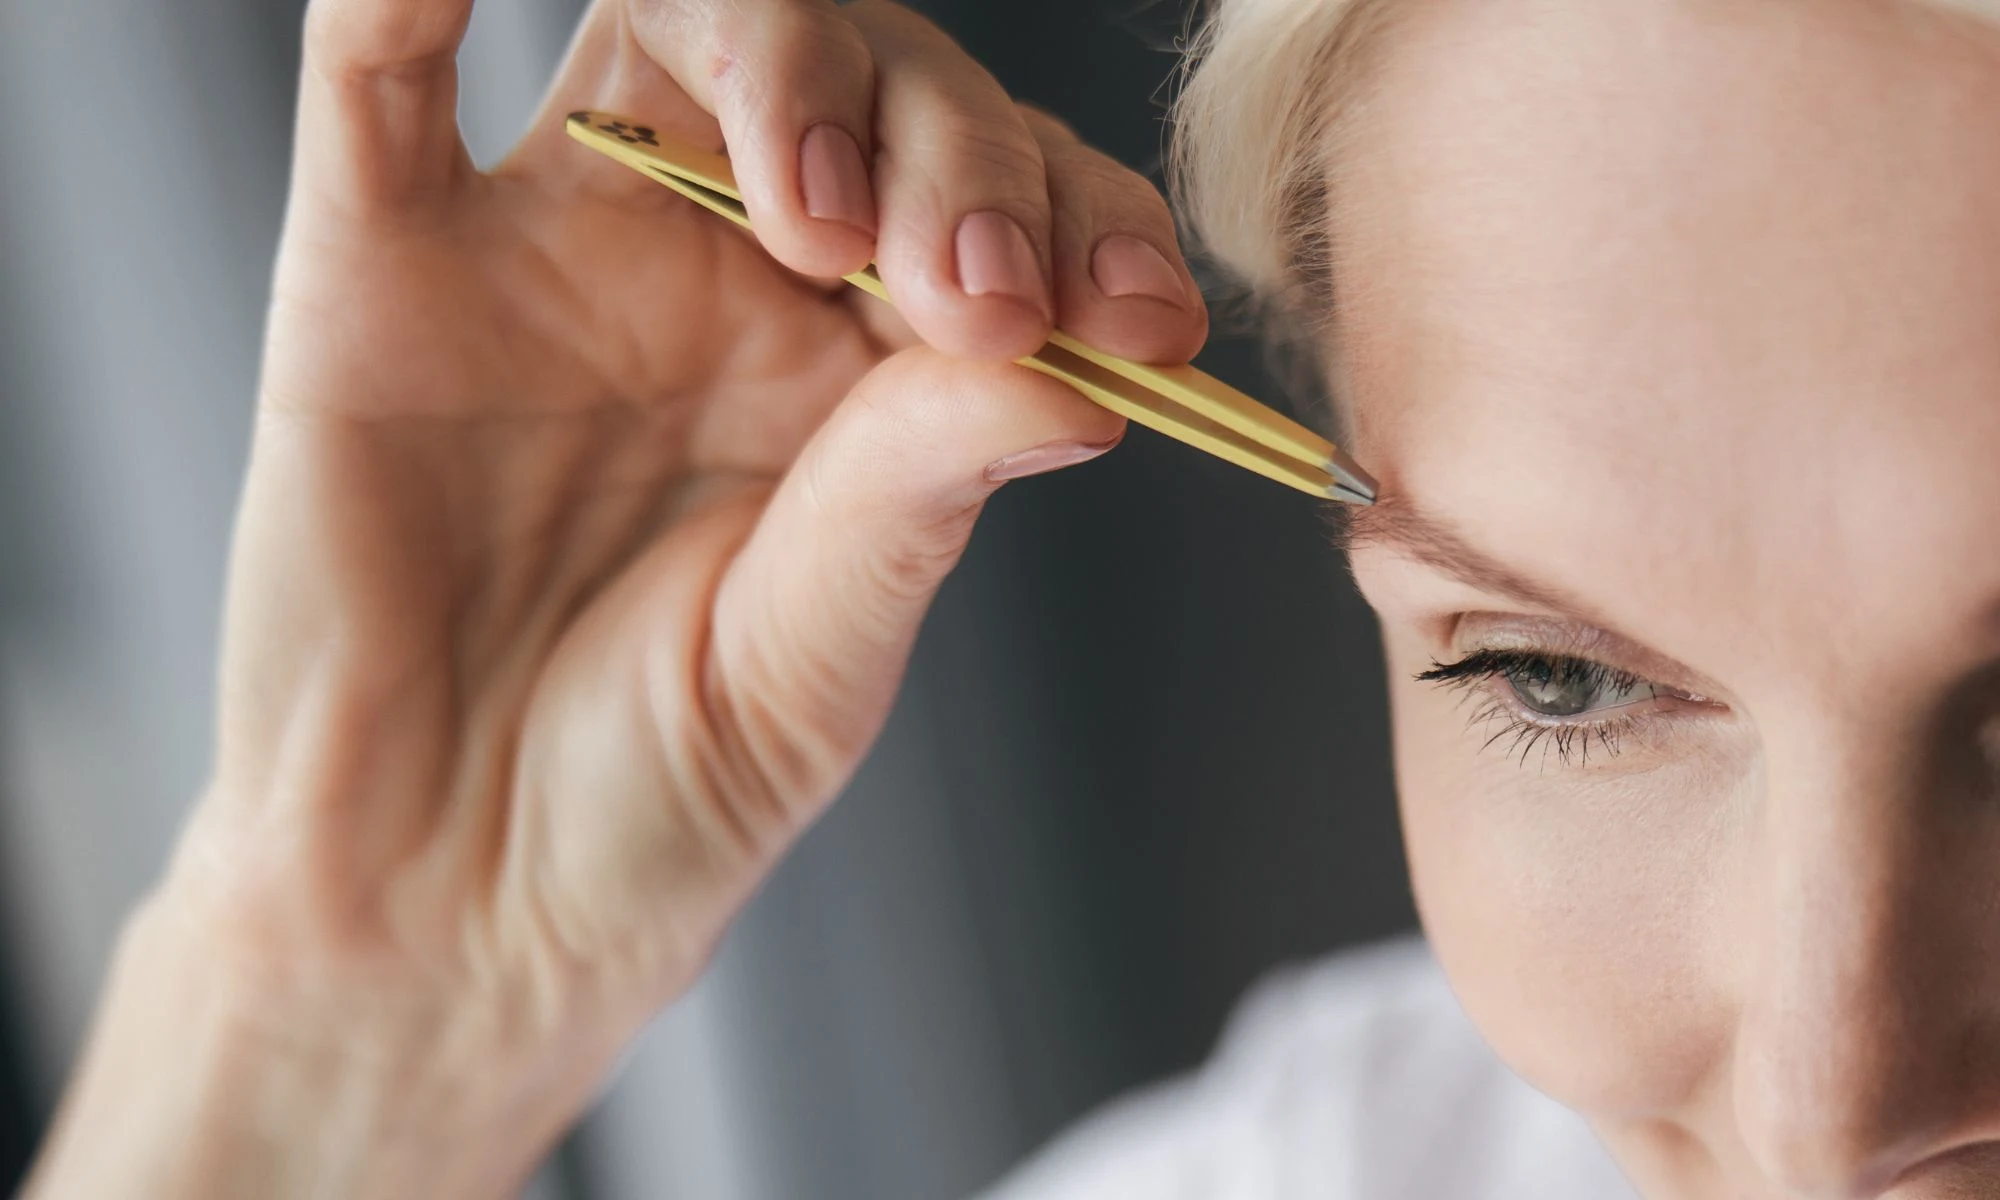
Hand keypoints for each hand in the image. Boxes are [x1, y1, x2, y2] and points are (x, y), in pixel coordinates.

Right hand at [27, 0, 1205, 1194]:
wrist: (448, 901)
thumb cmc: (655, 798)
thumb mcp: (820, 658)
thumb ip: (920, 490)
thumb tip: (1077, 364)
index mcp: (862, 362)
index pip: (1006, 207)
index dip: (1088, 225)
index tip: (1141, 320)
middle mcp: (725, 272)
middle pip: (867, 83)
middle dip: (952, 149)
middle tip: (967, 284)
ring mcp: (556, 247)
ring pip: (677, 30)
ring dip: (778, 58)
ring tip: (821, 212)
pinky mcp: (378, 266)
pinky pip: (376, 79)